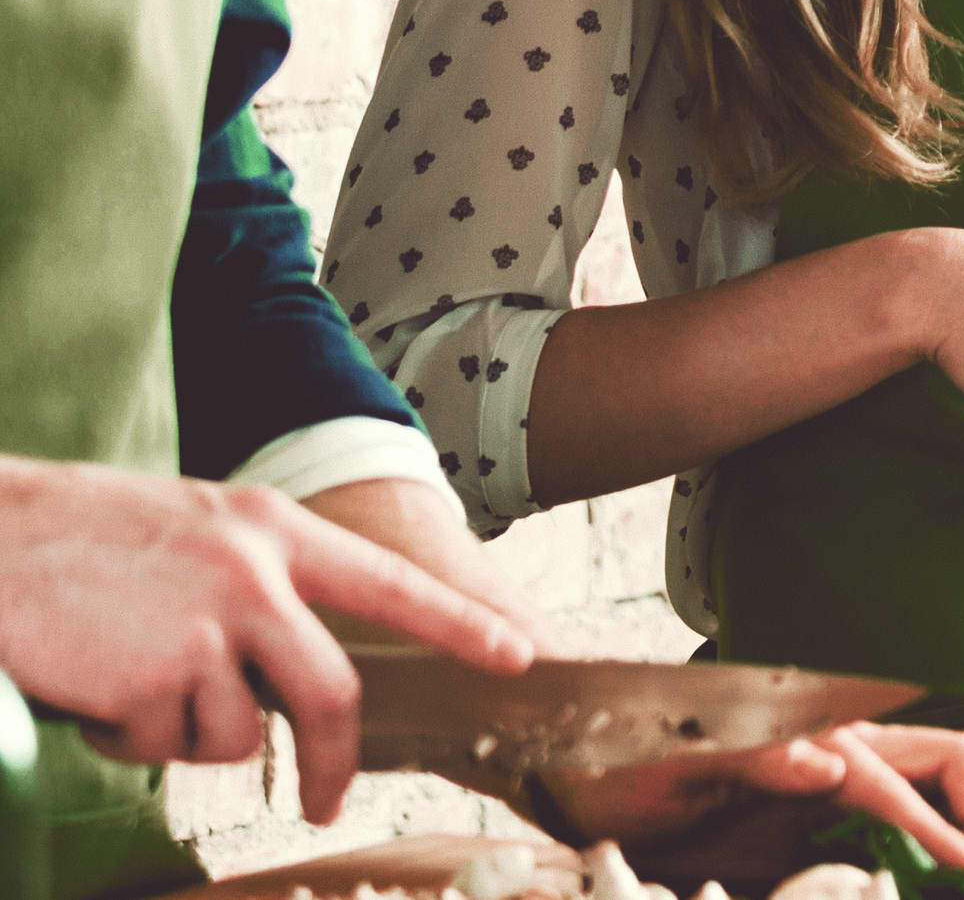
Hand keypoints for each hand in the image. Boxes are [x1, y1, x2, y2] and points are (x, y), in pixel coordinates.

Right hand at [0, 457, 531, 824]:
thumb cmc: (78, 538)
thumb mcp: (190, 533)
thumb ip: (252, 587)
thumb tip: (285, 673)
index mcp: (270, 528)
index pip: (388, 580)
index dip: (456, 621)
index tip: (515, 652)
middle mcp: (253, 574)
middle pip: (333, 693)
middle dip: (336, 762)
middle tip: (328, 804)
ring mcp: (205, 627)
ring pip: (236, 734)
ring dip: (183, 734)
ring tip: (127, 682)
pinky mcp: (152, 679)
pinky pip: (159, 747)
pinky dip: (125, 738)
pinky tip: (89, 688)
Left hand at [532, 723, 963, 885]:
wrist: (575, 767)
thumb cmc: (617, 758)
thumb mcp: (673, 757)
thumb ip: (754, 753)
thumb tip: (828, 763)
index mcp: (814, 739)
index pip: (905, 786)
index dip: (947, 834)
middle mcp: (839, 757)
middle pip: (950, 768)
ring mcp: (833, 788)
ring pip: (935, 796)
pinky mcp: (816, 821)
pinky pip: (895, 830)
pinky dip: (928, 854)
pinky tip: (930, 886)